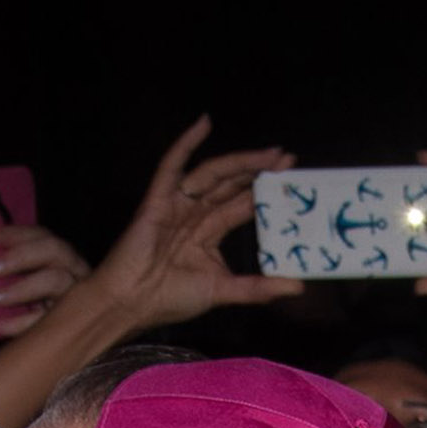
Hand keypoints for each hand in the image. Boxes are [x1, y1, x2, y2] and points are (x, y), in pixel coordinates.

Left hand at [0, 224, 90, 336]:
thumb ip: (20, 272)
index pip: (48, 239)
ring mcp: (81, 300)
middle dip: (24, 254)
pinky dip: (22, 323)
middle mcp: (78, 275)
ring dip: (23, 286)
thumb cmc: (44, 316)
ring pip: (57, 281)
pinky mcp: (75, 328)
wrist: (71, 356)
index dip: (23, 235)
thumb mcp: (35, 289)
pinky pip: (50, 322)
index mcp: (67, 262)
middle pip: (57, 251)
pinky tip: (0, 326)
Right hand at [94, 114, 303, 328]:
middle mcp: (195, 214)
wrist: (129, 304)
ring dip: (240, 162)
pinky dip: (186, 143)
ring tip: (268, 154)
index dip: (265, 191)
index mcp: (208, 232)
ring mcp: (176, 205)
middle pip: (232, 185)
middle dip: (259, 171)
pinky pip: (171, 166)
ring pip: (212, 174)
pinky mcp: (157, 200)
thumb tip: (297, 287)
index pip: (242, 204)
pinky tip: (204, 123)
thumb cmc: (167, 298)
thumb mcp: (221, 291)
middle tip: (288, 161)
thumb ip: (257, 288)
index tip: (292, 179)